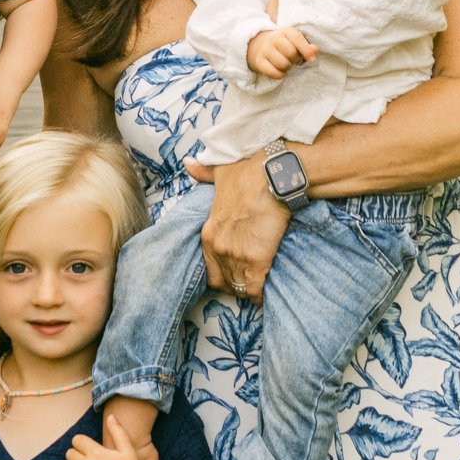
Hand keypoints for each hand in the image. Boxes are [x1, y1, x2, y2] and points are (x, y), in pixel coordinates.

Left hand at [201, 153, 291, 302]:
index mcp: (209, 232)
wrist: (270, 176)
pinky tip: (265, 293)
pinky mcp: (256, 261)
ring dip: (247, 291)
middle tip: (246, 284)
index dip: (222, 272)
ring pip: (238, 288)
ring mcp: (236, 256)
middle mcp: (219, 248)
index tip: (233, 272)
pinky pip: (254, 289)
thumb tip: (189, 164)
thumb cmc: (247, 173)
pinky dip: (260, 294)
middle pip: (222, 282)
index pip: (209, 266)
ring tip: (257, 290)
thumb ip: (203, 173)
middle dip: (234, 286)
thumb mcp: (219, 173)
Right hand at [246, 25, 316, 81]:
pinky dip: (279, 75)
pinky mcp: (259, 60)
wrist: (264, 45)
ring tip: (288, 65)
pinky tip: (282, 73)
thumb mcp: (298, 43)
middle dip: (296, 60)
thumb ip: (308, 47)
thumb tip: (315, 50)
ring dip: (288, 68)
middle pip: (290, 52)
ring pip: (282, 64)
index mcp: (286, 31)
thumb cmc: (287, 45)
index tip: (312, 60)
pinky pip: (272, 72)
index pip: (297, 38)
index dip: (306, 50)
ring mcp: (265, 49)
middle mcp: (274, 38)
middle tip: (295, 61)